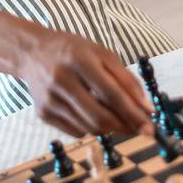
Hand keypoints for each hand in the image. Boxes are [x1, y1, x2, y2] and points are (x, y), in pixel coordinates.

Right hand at [11, 28, 150, 137]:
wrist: (32, 53)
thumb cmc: (72, 51)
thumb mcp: (101, 54)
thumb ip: (125, 79)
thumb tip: (145, 108)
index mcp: (79, 60)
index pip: (111, 93)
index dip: (133, 112)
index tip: (151, 126)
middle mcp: (61, 80)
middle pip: (99, 116)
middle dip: (126, 127)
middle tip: (141, 130)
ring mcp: (50, 99)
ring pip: (90, 127)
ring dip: (111, 128)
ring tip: (121, 120)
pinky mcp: (43, 113)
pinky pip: (76, 131)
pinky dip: (92, 127)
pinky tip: (94, 114)